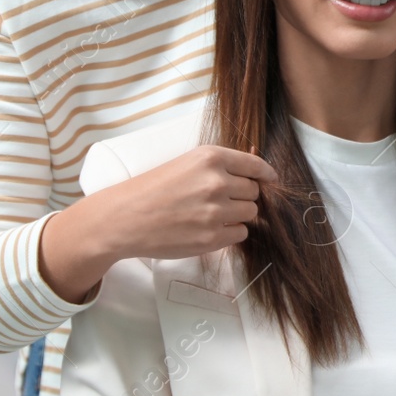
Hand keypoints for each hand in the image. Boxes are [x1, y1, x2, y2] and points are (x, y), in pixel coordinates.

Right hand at [101, 145, 278, 258]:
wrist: (124, 218)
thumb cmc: (152, 189)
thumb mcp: (186, 163)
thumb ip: (219, 167)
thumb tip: (256, 174)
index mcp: (210, 158)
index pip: (255, 165)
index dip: (265, 173)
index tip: (270, 178)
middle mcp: (217, 182)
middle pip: (254, 191)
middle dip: (243, 195)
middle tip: (221, 199)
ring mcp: (216, 211)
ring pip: (251, 212)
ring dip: (238, 214)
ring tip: (212, 214)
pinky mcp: (212, 237)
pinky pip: (241, 233)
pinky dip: (231, 231)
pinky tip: (211, 227)